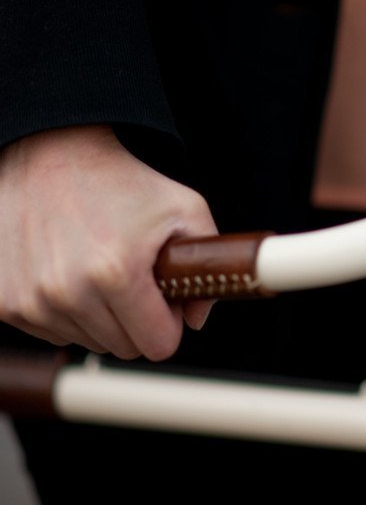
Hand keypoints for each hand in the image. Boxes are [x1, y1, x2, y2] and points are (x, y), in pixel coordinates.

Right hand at [0, 125, 217, 359]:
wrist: (52, 156)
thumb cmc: (123, 184)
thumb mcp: (186, 209)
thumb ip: (207, 266)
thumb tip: (196, 319)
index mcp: (117, 273)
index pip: (158, 345)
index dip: (169, 323)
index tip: (165, 300)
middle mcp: (67, 292)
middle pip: (123, 348)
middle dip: (137, 320)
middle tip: (134, 279)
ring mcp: (30, 300)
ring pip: (87, 342)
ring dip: (100, 316)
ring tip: (100, 269)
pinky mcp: (3, 302)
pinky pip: (51, 331)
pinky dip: (66, 311)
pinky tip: (70, 271)